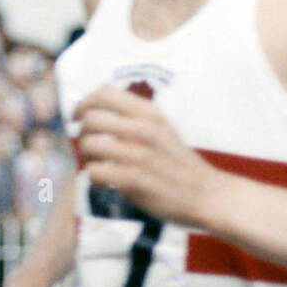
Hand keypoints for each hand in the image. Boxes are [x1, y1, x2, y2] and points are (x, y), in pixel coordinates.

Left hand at [74, 86, 221, 227]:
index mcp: (151, 114)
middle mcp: (144, 130)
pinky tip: (106, 181)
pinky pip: (95, 172)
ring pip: (89, 145)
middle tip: (90, 145)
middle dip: (82, 132)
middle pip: (91, 118)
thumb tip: (95, 110)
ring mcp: (139, 155)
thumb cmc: (179, 163)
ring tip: (97, 165)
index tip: (80, 117)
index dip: (84, 103)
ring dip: (87, 157)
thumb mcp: (163, 128)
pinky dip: (95, 178)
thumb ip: (135, 118)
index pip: (104, 93)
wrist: (206, 194)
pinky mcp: (134, 181)